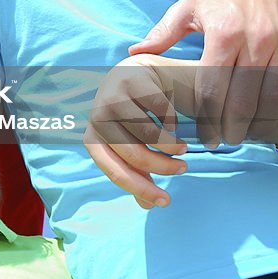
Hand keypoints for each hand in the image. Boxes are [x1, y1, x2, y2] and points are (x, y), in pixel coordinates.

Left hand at [85, 56, 188, 208]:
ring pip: (145, 132)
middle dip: (161, 167)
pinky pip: (159, 109)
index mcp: (93, 136)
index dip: (138, 187)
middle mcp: (98, 115)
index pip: (112, 169)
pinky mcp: (132, 77)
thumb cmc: (138, 115)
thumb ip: (139, 171)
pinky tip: (175, 124)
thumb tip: (147, 205)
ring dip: (170, 146)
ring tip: (182, 149)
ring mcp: (113, 94)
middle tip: (183, 169)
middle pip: (131, 152)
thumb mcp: (135, 144)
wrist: (143, 73)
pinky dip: (171, 122)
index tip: (166, 201)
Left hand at [131, 0, 277, 146]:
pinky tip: (274, 117)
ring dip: (261, 121)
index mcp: (223, 32)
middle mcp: (255, 38)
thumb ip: (161, 35)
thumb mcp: (185, 9)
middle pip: (244, 97)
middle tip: (224, 140)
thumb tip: (133, 53)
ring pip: (274, 94)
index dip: (207, 116)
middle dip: (232, 126)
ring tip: (246, 133)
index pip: (213, 86)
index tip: (204, 135)